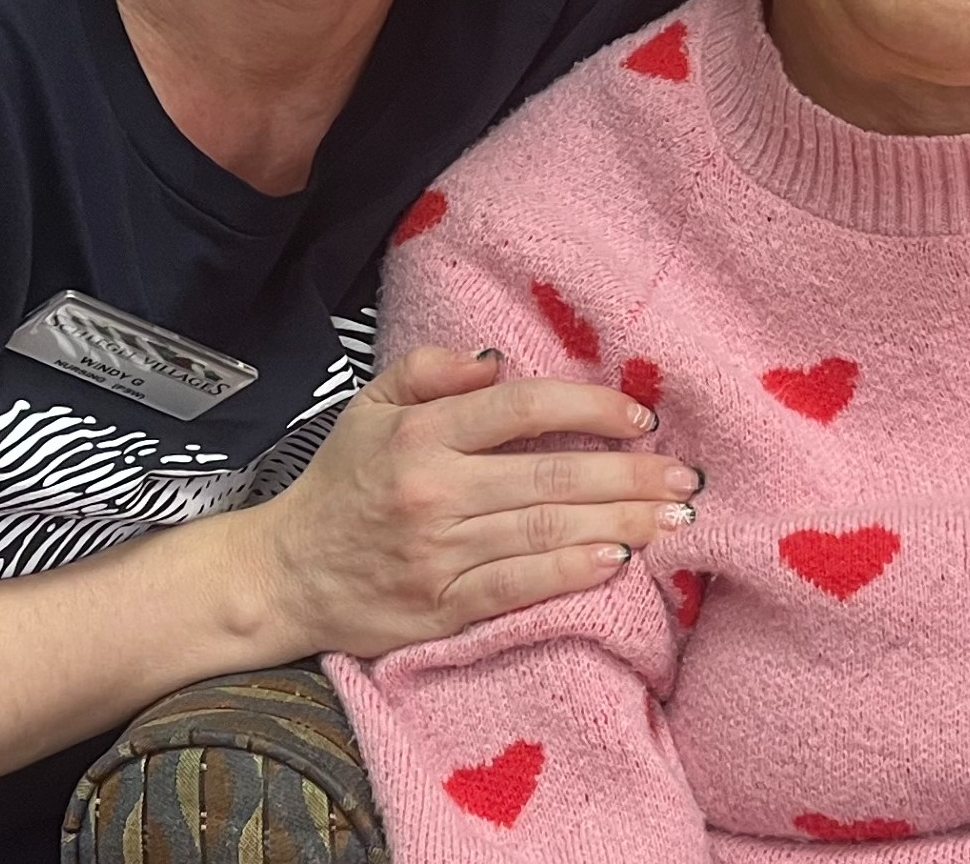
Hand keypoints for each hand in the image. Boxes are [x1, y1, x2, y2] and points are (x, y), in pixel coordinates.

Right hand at [235, 346, 701, 659]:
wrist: (285, 574)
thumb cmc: (340, 483)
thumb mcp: (368, 407)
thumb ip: (429, 370)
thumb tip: (497, 361)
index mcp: (420, 435)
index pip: (519, 409)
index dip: (586, 410)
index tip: (639, 416)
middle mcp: (434, 491)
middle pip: (548, 476)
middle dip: (627, 475)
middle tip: (684, 478)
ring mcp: (440, 554)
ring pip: (544, 532)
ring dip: (619, 524)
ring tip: (673, 519)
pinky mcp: (443, 608)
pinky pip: (518, 587)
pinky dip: (569, 575)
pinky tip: (616, 563)